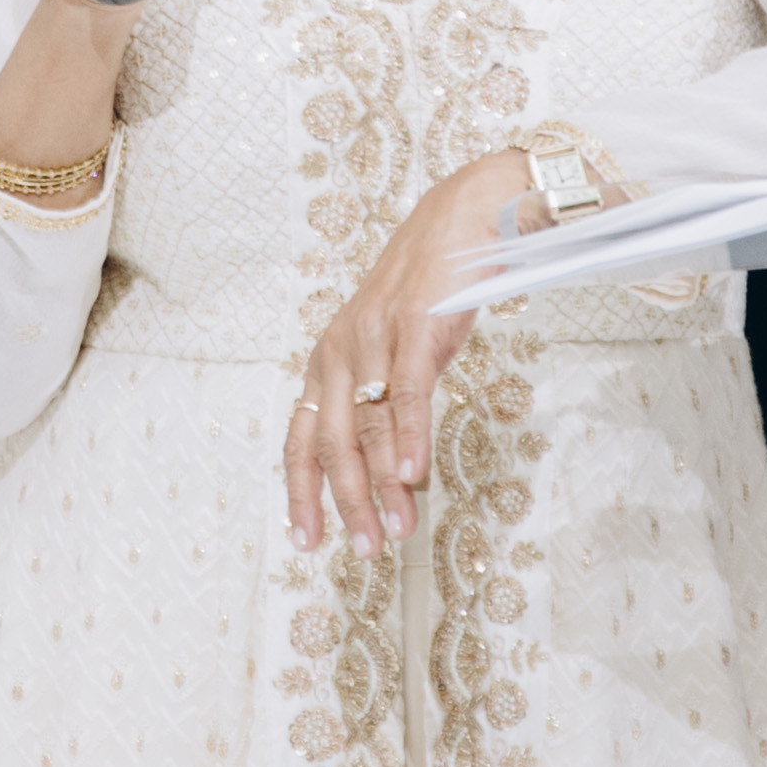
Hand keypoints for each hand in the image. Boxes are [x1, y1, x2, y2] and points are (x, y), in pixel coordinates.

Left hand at [286, 147, 533, 551]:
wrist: (465, 215)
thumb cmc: (431, 289)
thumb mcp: (396, 350)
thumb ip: (386, 405)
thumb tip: (391, 474)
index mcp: (329, 359)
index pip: (301, 438)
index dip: (301, 493)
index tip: (306, 540)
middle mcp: (340, 349)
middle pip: (332, 443)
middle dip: (346, 503)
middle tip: (365, 551)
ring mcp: (374, 335)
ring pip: (368, 426)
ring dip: (382, 486)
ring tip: (397, 531)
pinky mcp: (415, 325)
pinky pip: (407, 392)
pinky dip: (407, 437)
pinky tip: (414, 476)